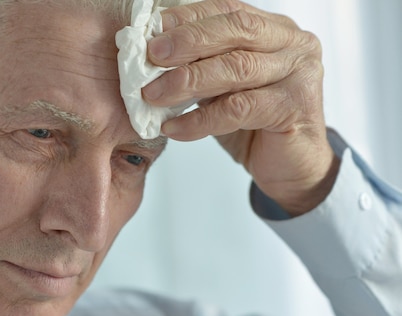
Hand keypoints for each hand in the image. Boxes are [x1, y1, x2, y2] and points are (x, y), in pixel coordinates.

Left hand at [142, 0, 338, 215]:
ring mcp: (299, 73)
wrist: (291, 166)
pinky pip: (239, 109)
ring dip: (187, 80)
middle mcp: (293, 44)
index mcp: (275, 30)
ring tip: (154, 94)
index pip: (229, 11)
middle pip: (236, 30)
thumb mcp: (224, 87)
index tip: (154, 28)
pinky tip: (174, 127)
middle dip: (188, 41)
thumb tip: (152, 56)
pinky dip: (200, 119)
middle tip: (151, 56)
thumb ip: (202, 65)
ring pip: (237, 68)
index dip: (189, 17)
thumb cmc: (255, 124)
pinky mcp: (294, 108)